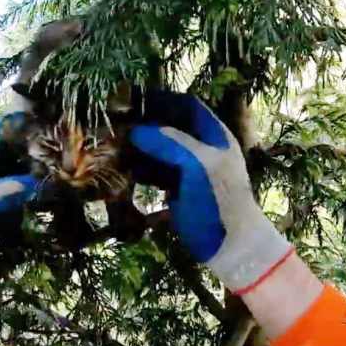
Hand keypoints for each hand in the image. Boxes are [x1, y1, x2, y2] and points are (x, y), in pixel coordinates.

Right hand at [129, 92, 292, 294]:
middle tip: (117, 123)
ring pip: (160, 150)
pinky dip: (140, 169)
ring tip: (113, 144)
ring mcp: (190, 170)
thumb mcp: (198, 165)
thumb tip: (137, 130)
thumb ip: (170, 143)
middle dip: (145, 125)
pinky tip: (122, 169)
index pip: (186, 106)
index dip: (162, 100)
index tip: (134, 100)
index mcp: (214, 135)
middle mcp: (202, 148)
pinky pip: (157, 173)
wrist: (231, 245)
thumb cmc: (220, 200)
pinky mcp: (179, 190)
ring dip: (139, 147)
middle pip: (170, 127)